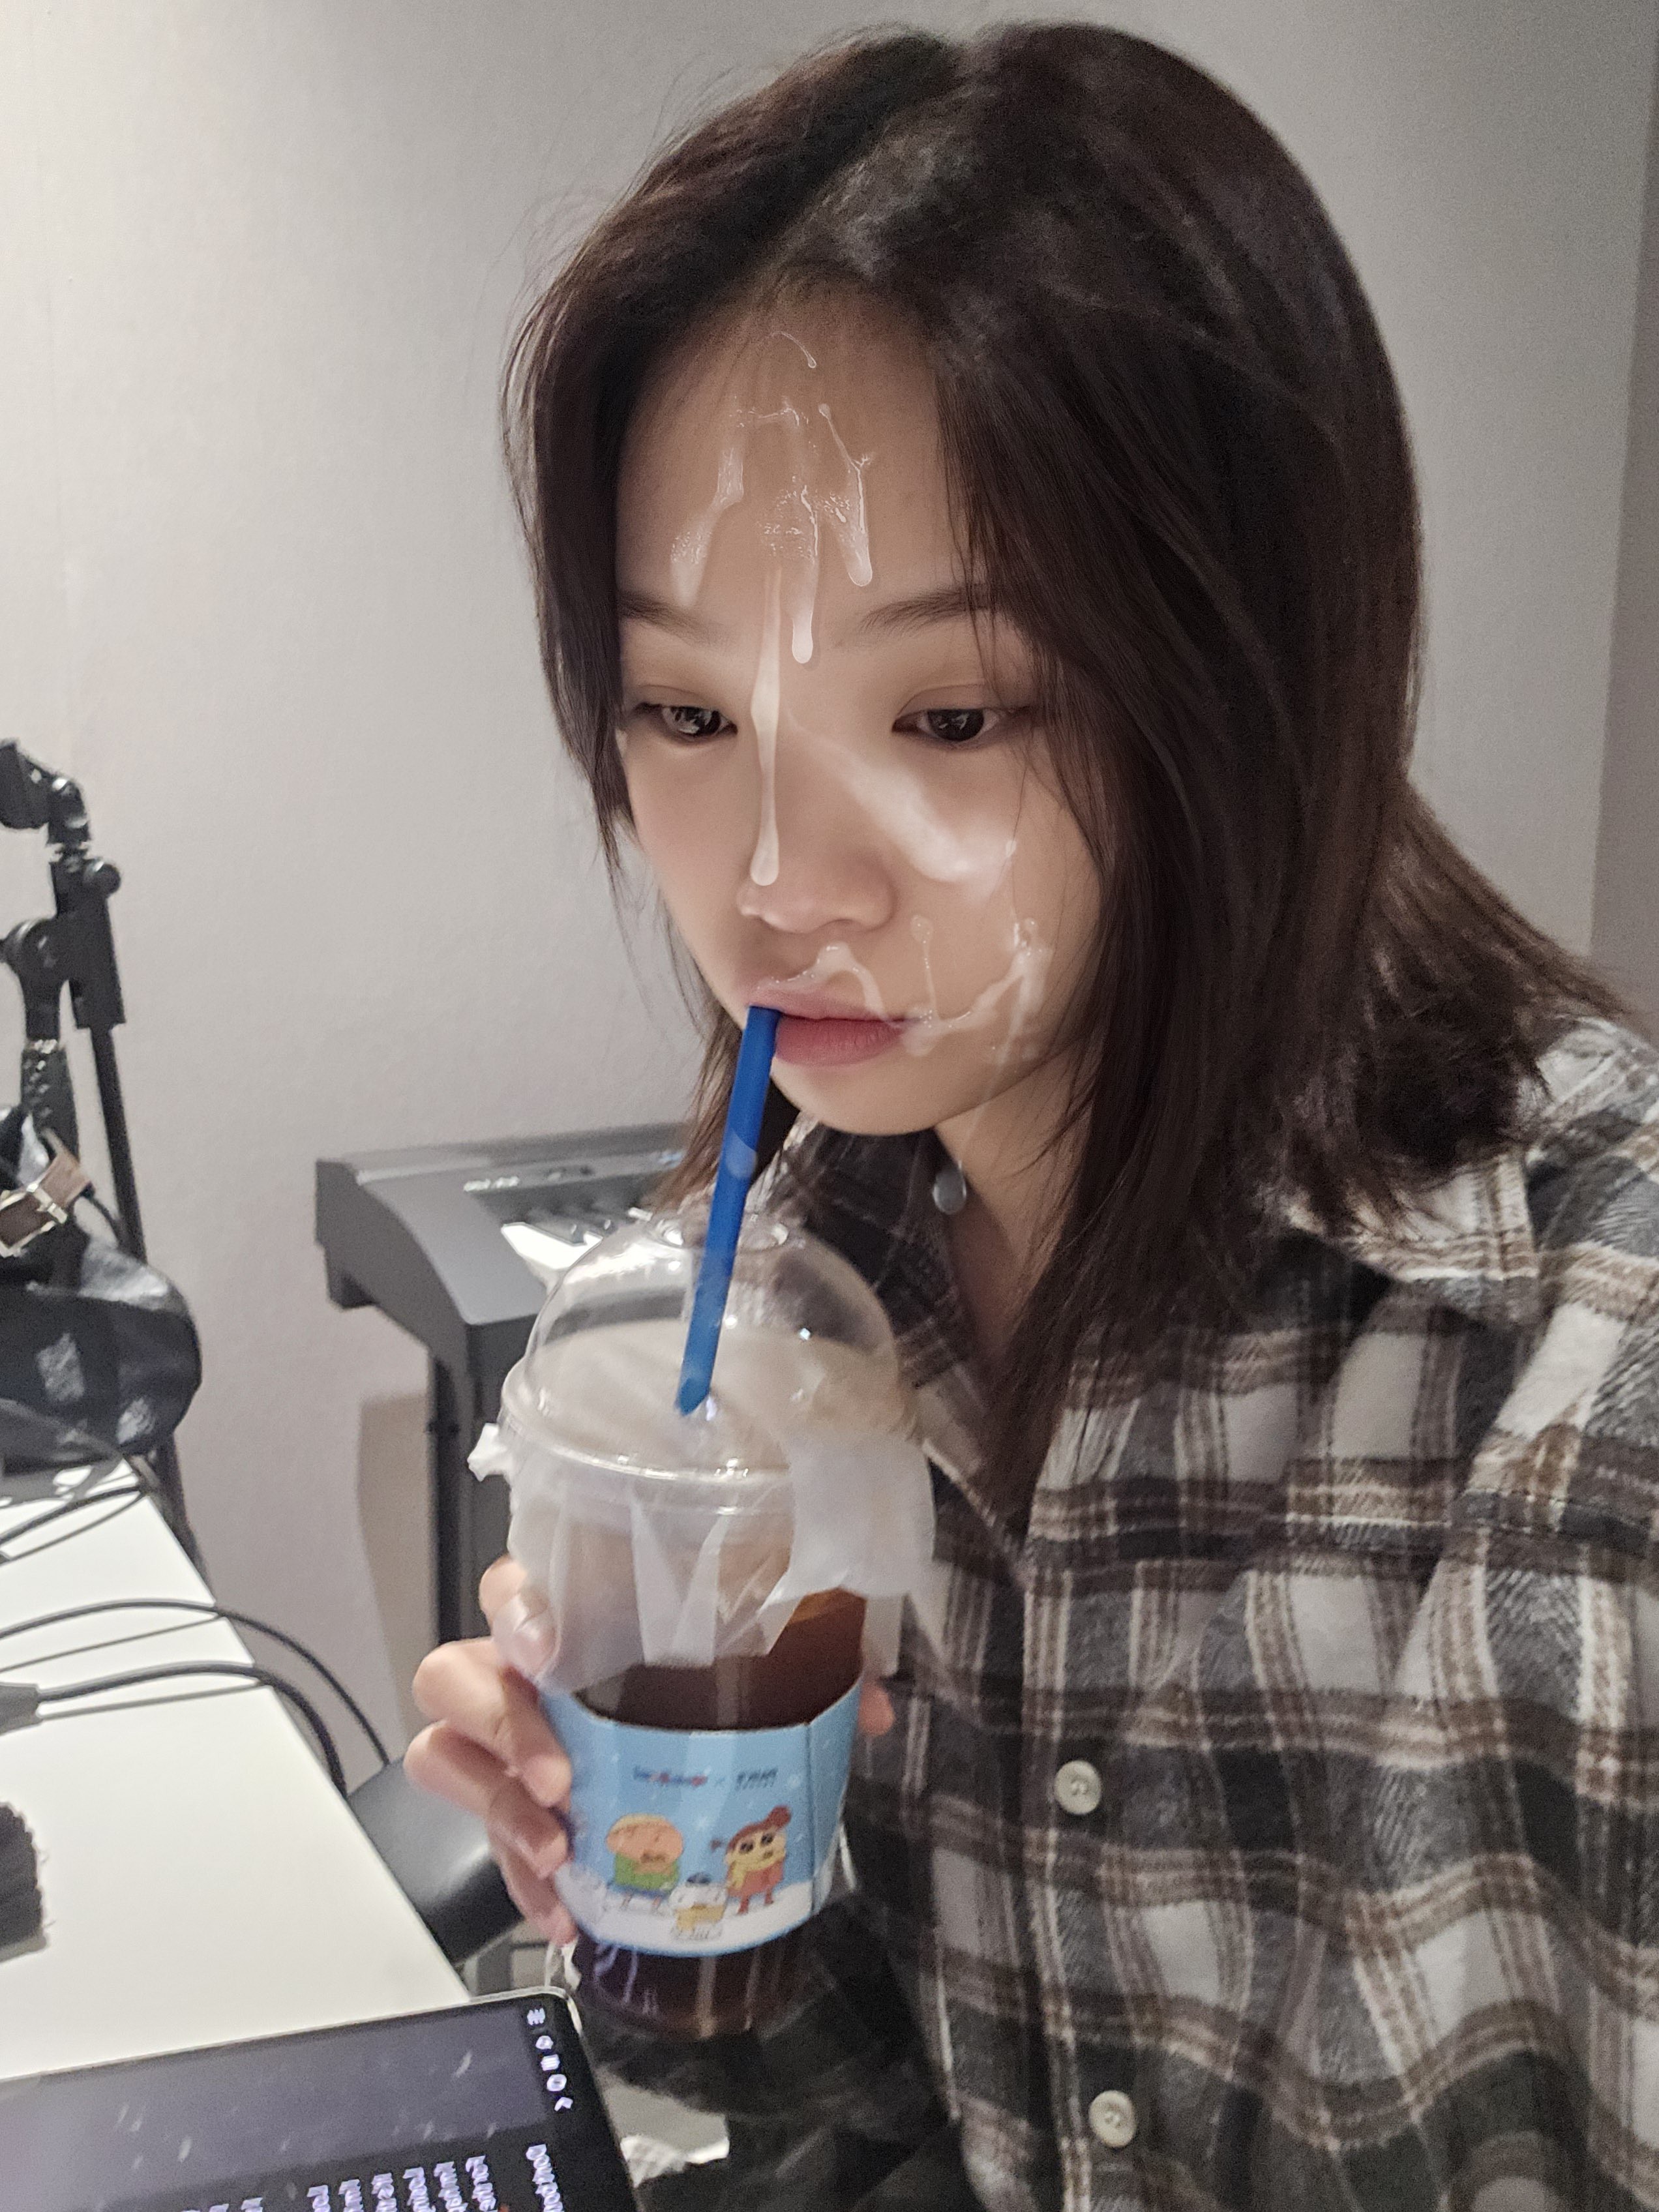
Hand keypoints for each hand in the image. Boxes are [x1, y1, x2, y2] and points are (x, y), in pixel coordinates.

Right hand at [405, 1557, 896, 1943]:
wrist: (677, 1756)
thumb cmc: (702, 1676)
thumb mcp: (761, 1659)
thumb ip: (817, 1664)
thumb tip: (870, 1709)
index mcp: (573, 1612)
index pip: (511, 1585)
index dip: (516, 1612)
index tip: (548, 1651)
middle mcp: (518, 1670)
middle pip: (453, 1676)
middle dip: (501, 1728)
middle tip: (561, 1780)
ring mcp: (502, 1741)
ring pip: (446, 1757)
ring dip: (498, 1811)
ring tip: (559, 1856)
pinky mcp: (508, 1810)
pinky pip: (481, 1841)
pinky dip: (519, 1881)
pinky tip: (565, 1911)